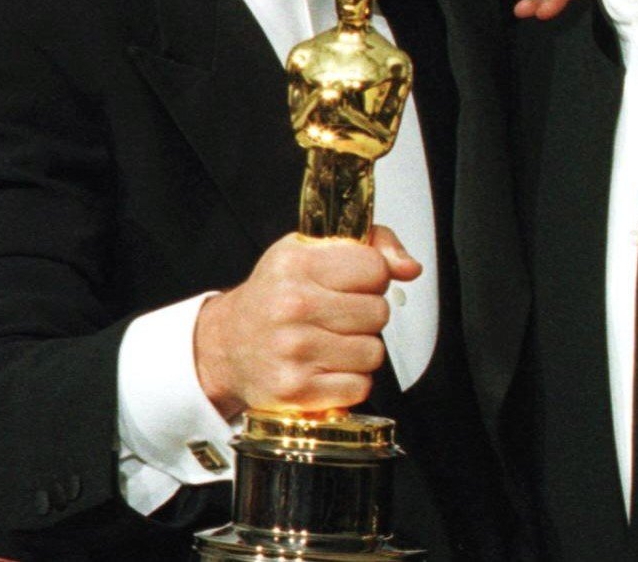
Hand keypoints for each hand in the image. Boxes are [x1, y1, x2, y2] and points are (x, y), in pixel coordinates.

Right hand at [194, 225, 422, 418]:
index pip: (376, 268)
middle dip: (366, 315)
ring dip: (359, 350)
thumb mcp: (312, 250)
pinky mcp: (294, 391)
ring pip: (374, 352)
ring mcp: (293, 351)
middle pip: (379, 312)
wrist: (227, 345)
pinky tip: (324, 368)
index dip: (372, 277)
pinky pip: (359, 387)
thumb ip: (372, 245)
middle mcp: (292, 305)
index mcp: (298, 263)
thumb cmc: (275, 294)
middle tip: (337, 316)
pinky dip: (349, 381)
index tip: (352, 283)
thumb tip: (410, 268)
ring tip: (329, 342)